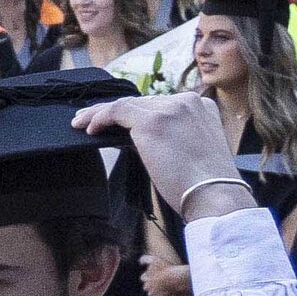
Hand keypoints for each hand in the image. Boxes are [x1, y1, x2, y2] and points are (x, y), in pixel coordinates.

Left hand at [81, 89, 238, 209]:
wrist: (214, 193)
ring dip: (100, 114)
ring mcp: (169, 109)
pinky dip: (100, 117)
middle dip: (116, 112)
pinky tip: (90, 129)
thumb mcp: (192, 150)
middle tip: (91, 121)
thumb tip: (137, 139)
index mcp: (201, 107)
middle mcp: (186, 102)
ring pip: (126, 104)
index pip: (160, 105)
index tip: (118, 122)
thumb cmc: (204, 184)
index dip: (136, 113)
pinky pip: (117, 111)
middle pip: (142, 102)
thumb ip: (172, 137)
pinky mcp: (152, 121)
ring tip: (82, 124)